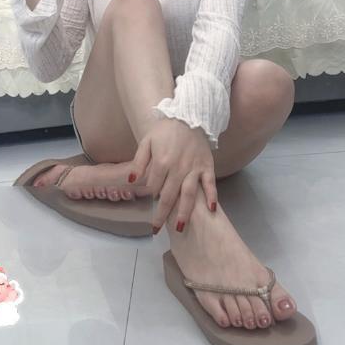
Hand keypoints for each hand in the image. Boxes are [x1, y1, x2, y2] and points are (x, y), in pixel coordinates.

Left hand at [126, 118, 217, 232]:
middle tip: (156, 229)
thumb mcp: (146, 142)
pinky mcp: (207, 166)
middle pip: (168, 196)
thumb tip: (132, 181)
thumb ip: (139, 162)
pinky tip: (211, 210)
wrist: (189, 115)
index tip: (149, 200)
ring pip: (188, 195)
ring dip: (184, 212)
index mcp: (162, 162)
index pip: (153, 187)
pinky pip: (210, 184)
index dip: (150, 195)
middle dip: (161, 214)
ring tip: (180, 228)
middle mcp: (178, 168)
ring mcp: (194, 168)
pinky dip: (211, 197)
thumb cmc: (165, 130)